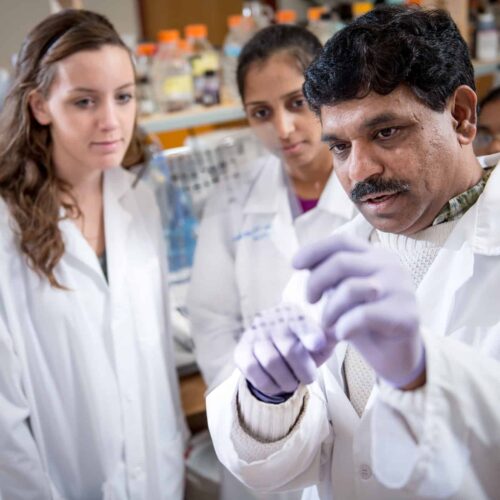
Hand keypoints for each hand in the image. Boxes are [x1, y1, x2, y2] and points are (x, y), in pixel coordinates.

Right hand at [234, 304, 331, 396]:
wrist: (272, 342)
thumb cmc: (303, 341)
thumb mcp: (321, 338)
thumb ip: (330, 335)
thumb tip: (340, 330)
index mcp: (295, 315)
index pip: (303, 325)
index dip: (310, 335)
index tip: (318, 344)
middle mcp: (272, 321)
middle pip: (290, 349)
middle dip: (304, 371)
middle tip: (309, 378)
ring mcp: (254, 335)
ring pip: (271, 362)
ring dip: (287, 380)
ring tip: (293, 382)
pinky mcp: (241, 351)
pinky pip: (253, 371)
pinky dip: (269, 385)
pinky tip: (277, 384)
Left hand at [293, 234, 424, 387]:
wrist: (397, 355)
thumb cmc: (365, 321)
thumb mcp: (344, 293)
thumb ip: (331, 276)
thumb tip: (301, 261)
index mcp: (376, 255)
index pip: (341, 241)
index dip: (314, 250)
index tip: (294, 264)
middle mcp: (391, 266)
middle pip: (341, 261)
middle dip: (315, 281)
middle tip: (308, 300)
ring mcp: (401, 289)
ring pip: (350, 288)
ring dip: (329, 309)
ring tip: (327, 323)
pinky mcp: (406, 315)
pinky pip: (363, 315)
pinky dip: (344, 326)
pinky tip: (341, 334)